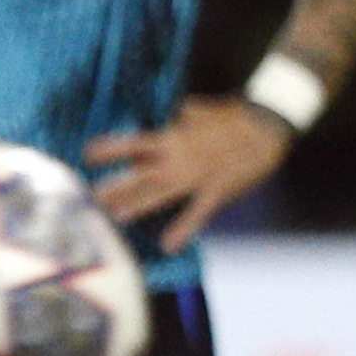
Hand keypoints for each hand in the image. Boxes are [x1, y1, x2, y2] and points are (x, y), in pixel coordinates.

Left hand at [89, 98, 288, 248]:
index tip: (86, 154)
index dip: (110, 148)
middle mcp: (179, 158)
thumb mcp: (202, 111)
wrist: (269, 125)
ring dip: (138, 207)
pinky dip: (183, 230)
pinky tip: (168, 246)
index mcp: (173, 137)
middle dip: (115, 186)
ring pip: (160, 194)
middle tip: (90, 198)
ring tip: (114, 218)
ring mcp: (197, 176)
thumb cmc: (234, 117)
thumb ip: (182, 114)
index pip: (133, 143)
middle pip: (140, 174)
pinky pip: (197, 213)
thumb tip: (173, 110)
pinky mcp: (217, 191)